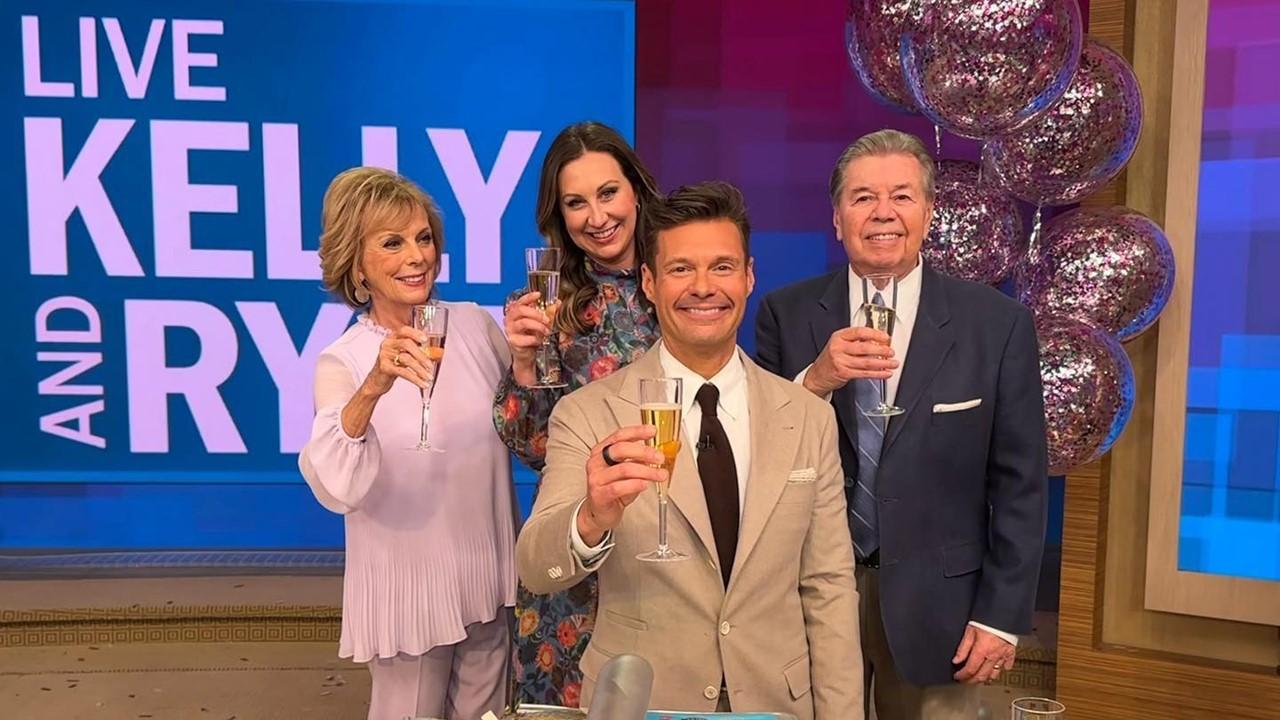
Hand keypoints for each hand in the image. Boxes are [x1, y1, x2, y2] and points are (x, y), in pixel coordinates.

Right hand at [363, 327, 432, 395]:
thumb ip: (418, 352)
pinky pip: (403, 371)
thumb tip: (436, 353)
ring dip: (420, 369)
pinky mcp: (384, 367)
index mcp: (393, 338)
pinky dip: (415, 378)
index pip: (404, 330)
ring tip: (428, 377)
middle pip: (407, 344)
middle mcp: (388, 344)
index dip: (415, 333)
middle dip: (421, 355)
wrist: (377, 381)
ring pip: (406, 359)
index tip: (425, 339)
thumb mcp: (404, 356)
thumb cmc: (393, 365)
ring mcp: (384, 355)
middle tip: (430, 366)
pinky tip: (422, 383)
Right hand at [505, 291, 557, 384]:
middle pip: (521, 310)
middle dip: (537, 314)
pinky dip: (535, 339)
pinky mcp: (513, 341)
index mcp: (515, 311)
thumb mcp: (539, 322)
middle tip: (547, 319)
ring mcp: (510, 330)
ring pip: (524, 322)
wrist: (525, 353)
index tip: (538, 295)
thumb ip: (547, 312)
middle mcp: (510, 319)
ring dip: (538, 326)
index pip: (520, 301)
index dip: (529, 297)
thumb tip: (557, 304)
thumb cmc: (530, 335)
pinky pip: (526, 338)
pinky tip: (539, 340)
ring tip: (546, 331)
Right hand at [576, 425, 666, 544]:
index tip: (652, 431)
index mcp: (602, 451)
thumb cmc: (613, 489)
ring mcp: (596, 478)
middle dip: (644, 452)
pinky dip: (635, 485)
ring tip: (659, 475)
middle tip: (659, 457)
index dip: (636, 431)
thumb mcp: (627, 471)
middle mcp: (596, 462)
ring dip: (646, 471)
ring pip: (624, 469)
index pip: (619, 436)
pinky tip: (645, 484)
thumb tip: (660, 453)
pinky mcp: (599, 494)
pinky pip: (619, 487)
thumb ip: (640, 460)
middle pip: (620, 449)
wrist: (600, 512)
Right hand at [802, 327, 897, 395]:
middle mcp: (839, 348)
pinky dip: (877, 374)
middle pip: (864, 347)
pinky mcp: (844, 373)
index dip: (875, 334)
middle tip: (891, 352)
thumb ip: (856, 341)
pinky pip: (865, 373)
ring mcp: (841, 361)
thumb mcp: (840, 344)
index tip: (885, 337)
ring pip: (867, 362)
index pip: (859, 332)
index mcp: (839, 337)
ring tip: (893, 363)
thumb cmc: (830, 358)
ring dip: (883, 363)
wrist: (817, 375)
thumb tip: (877, 340)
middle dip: (882, 350)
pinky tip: (885, 373)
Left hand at [952, 625, 1015, 684]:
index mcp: (982, 650)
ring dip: (985, 678)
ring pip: (994, 674)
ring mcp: (1003, 655)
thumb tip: (957, 660)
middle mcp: (993, 656)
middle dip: (972, 681)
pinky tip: (997, 669)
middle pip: (982, 675)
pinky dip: (1001, 669)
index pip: (970, 670)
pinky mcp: (1011, 652)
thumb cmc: (986, 619)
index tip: (957, 677)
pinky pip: (1007, 665)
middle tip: (965, 681)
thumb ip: (963, 647)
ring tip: (978, 678)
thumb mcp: (970, 630)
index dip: (963, 676)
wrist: (1004, 613)